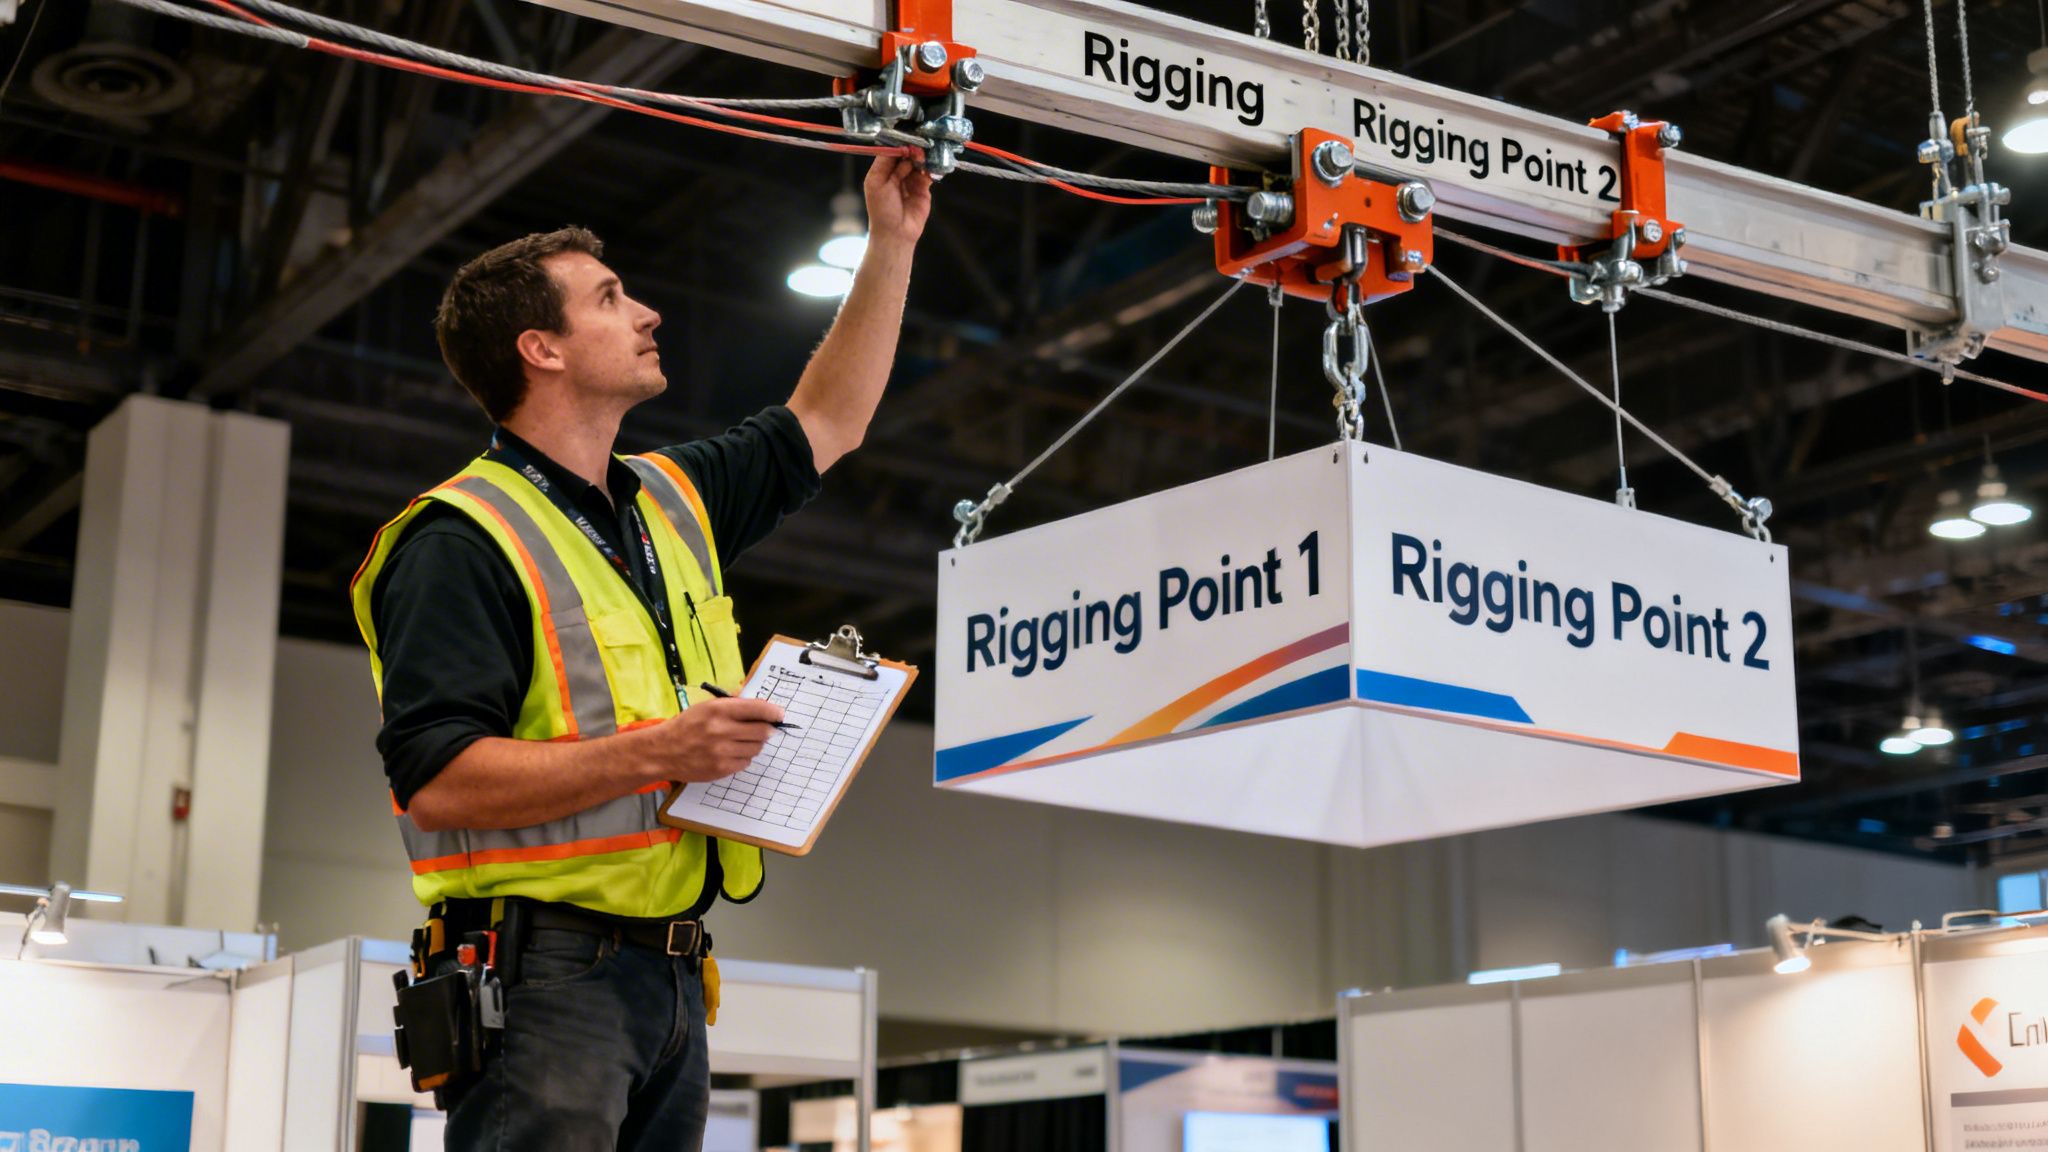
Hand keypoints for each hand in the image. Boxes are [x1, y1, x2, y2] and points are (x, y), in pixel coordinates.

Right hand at [640, 696, 787, 782]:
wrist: (663, 751)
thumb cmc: (686, 726)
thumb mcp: (706, 707)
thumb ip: (733, 706)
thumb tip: (762, 707)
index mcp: (719, 709)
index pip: (758, 708)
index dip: (773, 712)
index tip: (779, 715)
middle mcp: (722, 730)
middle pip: (763, 731)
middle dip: (768, 730)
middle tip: (765, 729)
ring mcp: (722, 751)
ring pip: (757, 748)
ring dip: (754, 744)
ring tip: (740, 741)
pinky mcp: (722, 768)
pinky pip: (746, 762)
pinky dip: (743, 757)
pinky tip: (730, 752)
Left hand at [863, 153, 932, 249]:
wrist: (896, 233)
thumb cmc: (881, 209)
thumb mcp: (877, 182)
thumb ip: (885, 162)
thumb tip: (899, 145)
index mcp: (882, 171)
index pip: (891, 151)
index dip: (899, 144)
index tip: (907, 139)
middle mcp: (896, 173)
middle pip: (907, 155)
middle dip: (913, 150)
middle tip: (919, 148)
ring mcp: (910, 180)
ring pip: (918, 163)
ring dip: (922, 158)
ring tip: (924, 157)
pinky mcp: (923, 188)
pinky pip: (928, 174)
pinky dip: (930, 168)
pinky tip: (931, 165)